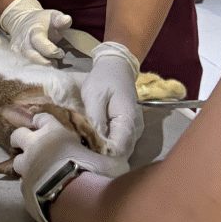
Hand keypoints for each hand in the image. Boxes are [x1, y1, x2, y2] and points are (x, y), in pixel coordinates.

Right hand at [0, 0, 71, 64]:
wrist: (23, 22)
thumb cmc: (43, 22)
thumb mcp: (53, 16)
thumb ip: (60, 19)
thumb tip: (66, 19)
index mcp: (33, 30)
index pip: (39, 42)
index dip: (52, 51)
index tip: (61, 53)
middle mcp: (22, 41)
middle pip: (32, 57)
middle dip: (46, 63)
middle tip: (55, 62)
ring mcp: (16, 50)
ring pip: (27, 65)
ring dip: (40, 68)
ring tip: (50, 64)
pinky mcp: (13, 57)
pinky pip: (23, 68)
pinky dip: (33, 70)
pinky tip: (42, 69)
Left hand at [10, 113, 128, 221]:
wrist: (71, 196)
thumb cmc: (91, 170)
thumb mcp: (108, 161)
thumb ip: (109, 159)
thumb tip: (120, 162)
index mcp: (54, 132)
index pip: (42, 118)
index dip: (42, 120)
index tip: (42, 123)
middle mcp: (36, 146)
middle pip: (18, 134)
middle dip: (22, 137)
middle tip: (29, 144)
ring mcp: (27, 167)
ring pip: (16, 160)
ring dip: (22, 162)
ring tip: (31, 168)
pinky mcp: (24, 187)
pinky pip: (23, 183)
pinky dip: (29, 184)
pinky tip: (37, 189)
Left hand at [82, 42, 143, 157]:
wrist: (117, 68)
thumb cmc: (103, 79)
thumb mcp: (94, 95)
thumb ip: (95, 119)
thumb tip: (95, 141)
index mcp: (128, 120)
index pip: (118, 149)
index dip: (102, 152)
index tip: (86, 147)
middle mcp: (136, 129)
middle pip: (121, 153)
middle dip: (103, 153)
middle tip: (84, 145)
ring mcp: (135, 130)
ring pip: (121, 150)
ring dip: (105, 149)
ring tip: (88, 141)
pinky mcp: (130, 129)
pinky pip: (120, 143)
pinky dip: (109, 144)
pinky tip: (96, 137)